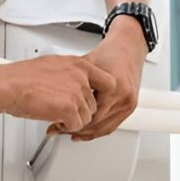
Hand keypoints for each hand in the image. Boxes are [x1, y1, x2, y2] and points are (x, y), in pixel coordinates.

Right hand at [1, 55, 115, 133]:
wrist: (7, 86)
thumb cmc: (21, 77)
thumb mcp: (52, 65)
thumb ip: (68, 73)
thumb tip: (72, 80)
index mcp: (78, 65)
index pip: (107, 82)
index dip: (100, 96)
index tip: (94, 101)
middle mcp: (80, 77)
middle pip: (94, 104)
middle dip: (80, 111)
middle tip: (64, 112)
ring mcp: (76, 93)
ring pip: (86, 116)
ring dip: (72, 120)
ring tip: (55, 116)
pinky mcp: (69, 109)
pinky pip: (76, 125)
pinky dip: (65, 127)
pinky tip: (54, 121)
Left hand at [68, 15, 146, 139]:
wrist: (128, 47)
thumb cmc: (109, 53)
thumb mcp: (85, 65)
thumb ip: (71, 82)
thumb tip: (49, 97)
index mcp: (112, 87)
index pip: (88, 115)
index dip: (70, 122)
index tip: (56, 124)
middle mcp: (122, 97)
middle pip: (95, 124)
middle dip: (75, 129)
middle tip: (58, 130)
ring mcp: (128, 104)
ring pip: (103, 129)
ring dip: (86, 133)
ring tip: (69, 132)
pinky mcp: (130, 107)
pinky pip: (112, 126)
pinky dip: (97, 131)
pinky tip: (84, 132)